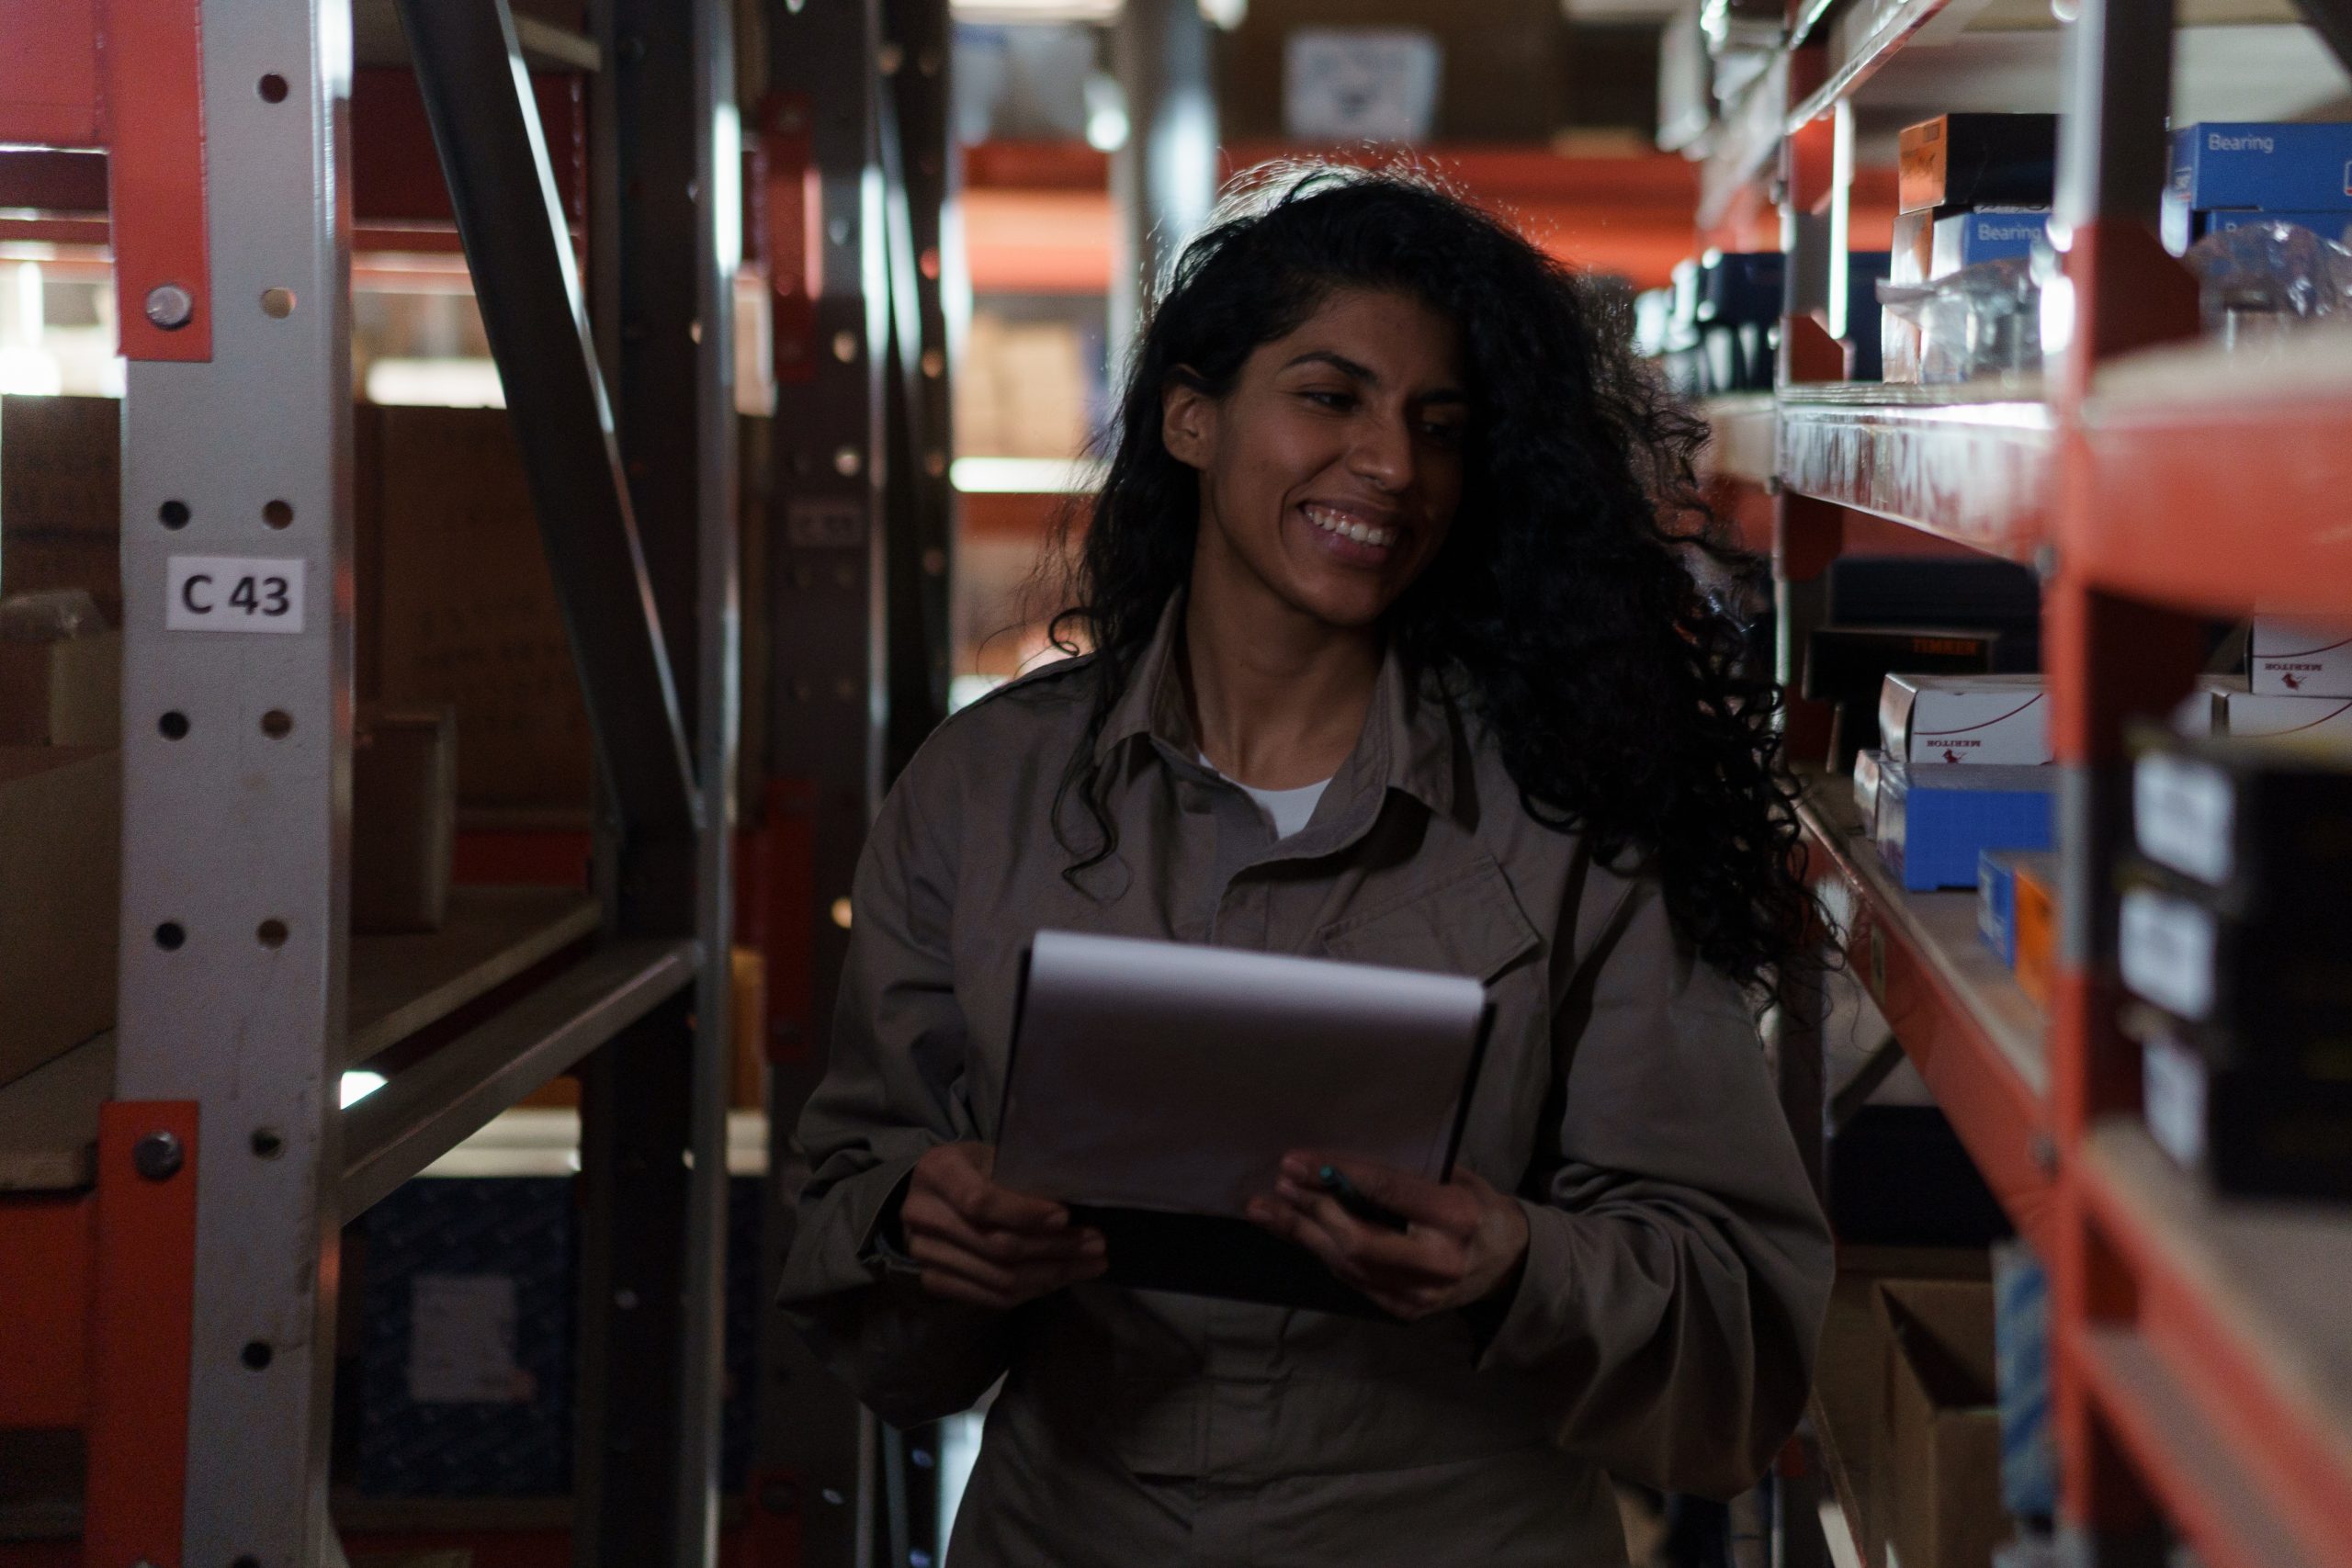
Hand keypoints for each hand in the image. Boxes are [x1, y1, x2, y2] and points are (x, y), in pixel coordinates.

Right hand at [899, 1142, 1106, 1309]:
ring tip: (1090, 1263)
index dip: (1025, 1213)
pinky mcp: (934, 1281)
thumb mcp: (993, 1156)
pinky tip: (1061, 1278)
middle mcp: (922, 1214)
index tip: (1066, 1216)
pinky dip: (1033, 1290)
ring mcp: (924, 1254)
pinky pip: (992, 1297)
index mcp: (936, 1172)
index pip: (981, 1201)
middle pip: (996, 1245)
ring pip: (999, 1278)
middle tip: (1096, 1245)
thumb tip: (1075, 1204)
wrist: (933, 1195)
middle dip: (1053, 1248)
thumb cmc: (975, 1168)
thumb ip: (1022, 1177)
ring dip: (1052, 1274)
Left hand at [1246, 1153, 1528, 1322]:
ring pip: (1347, 1264)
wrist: (1510, 1266)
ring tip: (1266, 1208)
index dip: (1335, 1176)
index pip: (1386, 1193)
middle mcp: (1438, 1263)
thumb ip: (1406, 1176)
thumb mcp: (1455, 1178)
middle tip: (1280, 1184)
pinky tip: (1297, 1231)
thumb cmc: (1478, 1207)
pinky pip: (1352, 1279)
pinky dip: (1322, 1252)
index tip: (1296, 1161)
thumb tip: (1338, 1165)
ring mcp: (1419, 1295)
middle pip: (1358, 1240)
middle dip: (1312, 1211)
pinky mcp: (1404, 1311)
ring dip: (1302, 1234)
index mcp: (1456, 1217)